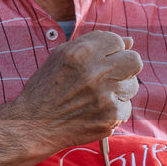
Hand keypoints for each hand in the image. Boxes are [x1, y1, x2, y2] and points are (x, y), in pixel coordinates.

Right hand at [12, 30, 141, 149]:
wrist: (32, 124)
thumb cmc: (46, 88)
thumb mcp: (61, 57)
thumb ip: (93, 44)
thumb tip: (129, 41)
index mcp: (82, 53)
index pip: (117, 41)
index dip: (110, 51)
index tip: (100, 60)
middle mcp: (96, 72)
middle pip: (134, 61)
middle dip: (125, 67)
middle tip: (109, 76)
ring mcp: (105, 96)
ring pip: (131, 86)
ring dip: (117, 90)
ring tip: (94, 97)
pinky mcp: (111, 117)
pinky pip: (125, 108)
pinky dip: (112, 111)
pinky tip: (93, 112)